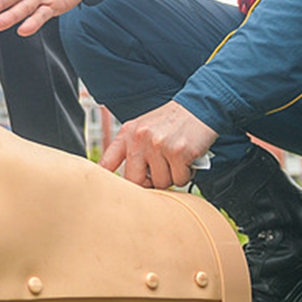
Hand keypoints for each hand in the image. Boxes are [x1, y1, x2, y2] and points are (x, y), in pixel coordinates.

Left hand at [98, 102, 217, 189]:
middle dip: (149, 183)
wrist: (199, 108)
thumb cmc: (171, 123)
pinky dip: (186, 174)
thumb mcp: (143, 128)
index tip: (102, 193)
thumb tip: (128, 181)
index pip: (107, 162)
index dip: (103, 182)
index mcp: (128, 134)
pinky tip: (187, 160)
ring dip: (171, 177)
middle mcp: (140, 139)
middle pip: (135, 181)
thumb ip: (132, 149)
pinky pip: (180, 180)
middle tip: (159, 174)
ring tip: (176, 160)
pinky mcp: (179, 152)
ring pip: (161, 183)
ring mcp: (159, 145)